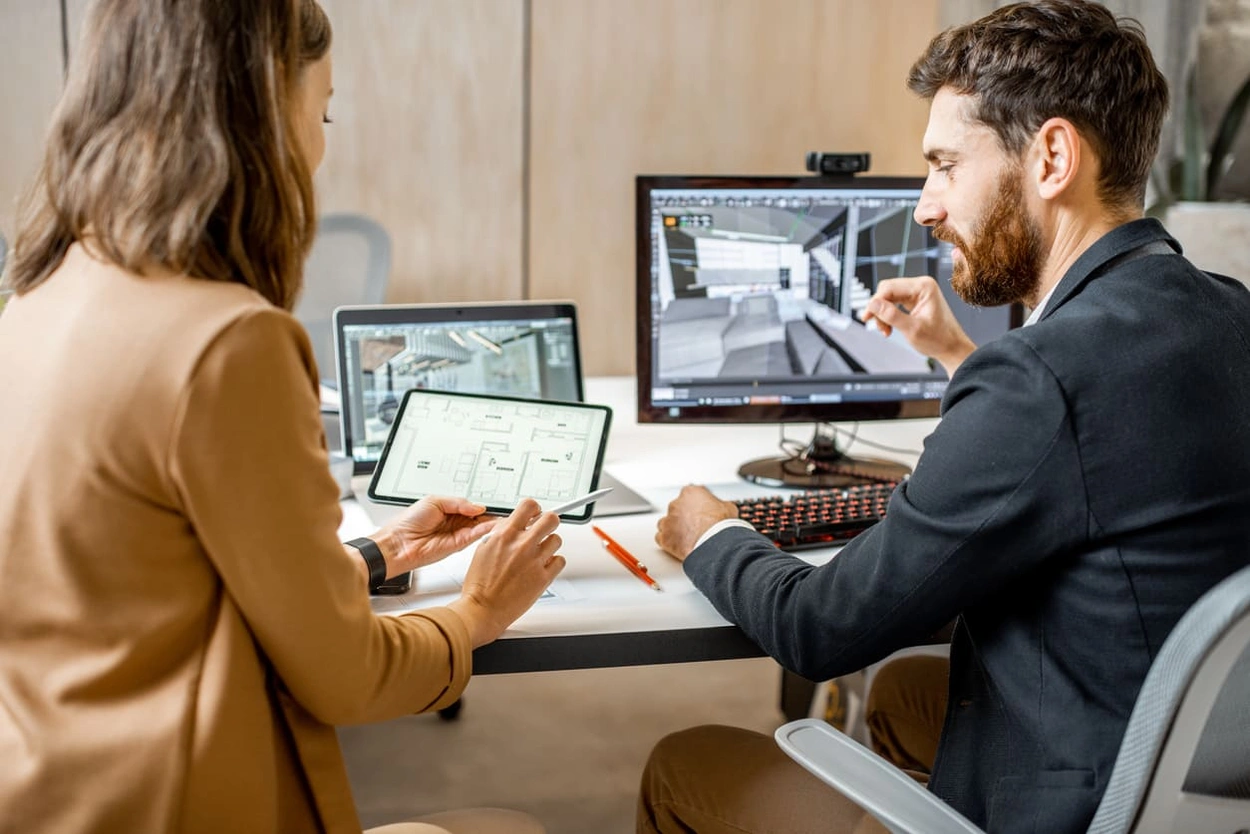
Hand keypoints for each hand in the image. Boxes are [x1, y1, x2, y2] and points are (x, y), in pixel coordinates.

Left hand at [375, 496, 496, 574]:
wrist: (398, 542)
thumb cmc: (409, 521)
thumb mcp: (435, 501)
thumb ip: (459, 502)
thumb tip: (478, 506)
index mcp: (449, 509)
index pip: (472, 506)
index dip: (483, 504)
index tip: (497, 501)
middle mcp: (455, 522)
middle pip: (479, 517)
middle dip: (491, 513)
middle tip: (504, 509)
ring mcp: (457, 534)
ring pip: (479, 527)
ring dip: (491, 522)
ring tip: (503, 516)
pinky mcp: (457, 545)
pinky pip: (474, 536)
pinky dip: (484, 530)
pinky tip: (492, 524)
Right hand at [448, 498, 565, 646]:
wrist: (482, 609)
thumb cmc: (480, 584)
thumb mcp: (483, 549)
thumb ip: (501, 534)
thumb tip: (514, 523)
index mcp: (505, 535)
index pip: (529, 506)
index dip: (535, 509)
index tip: (535, 514)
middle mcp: (522, 545)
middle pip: (551, 519)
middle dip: (548, 522)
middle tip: (544, 530)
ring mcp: (535, 561)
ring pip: (557, 540)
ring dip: (549, 545)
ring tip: (539, 554)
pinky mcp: (544, 578)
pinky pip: (559, 561)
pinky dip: (553, 563)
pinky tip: (541, 567)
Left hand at [655, 484, 737, 560]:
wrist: (715, 544)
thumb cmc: (721, 526)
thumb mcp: (728, 508)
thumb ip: (720, 505)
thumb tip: (724, 509)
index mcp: (691, 493)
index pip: (689, 495)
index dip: (695, 505)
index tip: (700, 511)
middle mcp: (676, 504)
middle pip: (676, 509)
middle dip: (683, 517)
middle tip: (694, 526)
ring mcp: (668, 521)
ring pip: (665, 523)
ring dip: (673, 528)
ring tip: (685, 536)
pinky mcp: (664, 537)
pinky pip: (660, 538)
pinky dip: (667, 541)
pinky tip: (677, 545)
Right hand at [862, 276, 975, 376]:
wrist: (951, 348)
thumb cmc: (940, 339)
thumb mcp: (912, 329)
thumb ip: (891, 315)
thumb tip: (873, 304)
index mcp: (924, 287)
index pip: (889, 288)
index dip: (875, 302)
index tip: (867, 317)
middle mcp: (921, 285)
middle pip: (887, 291)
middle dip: (879, 309)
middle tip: (879, 327)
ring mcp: (918, 292)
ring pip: (888, 297)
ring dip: (883, 314)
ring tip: (886, 330)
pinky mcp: (915, 300)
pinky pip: (894, 303)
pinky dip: (889, 315)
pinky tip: (890, 326)